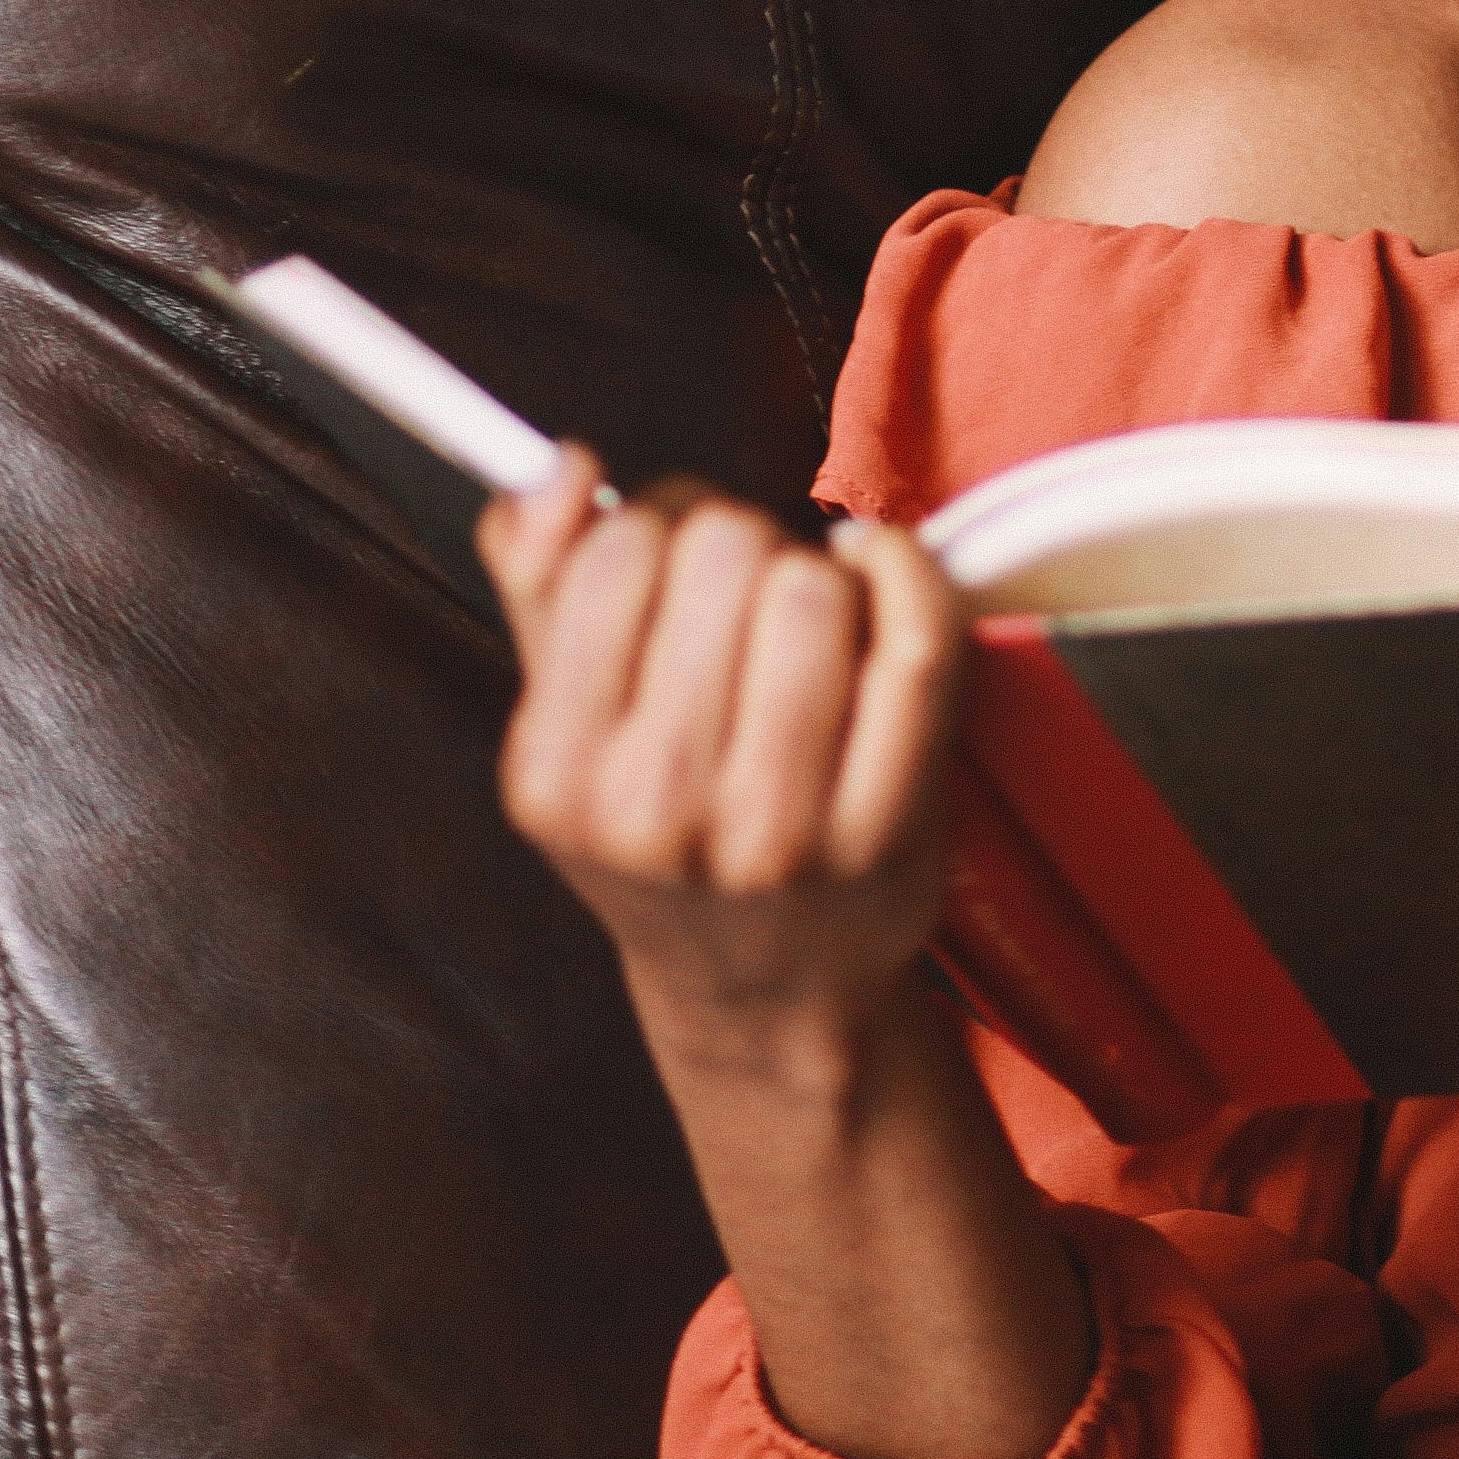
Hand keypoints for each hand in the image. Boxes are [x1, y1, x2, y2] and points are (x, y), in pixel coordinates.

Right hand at [482, 452, 967, 1055]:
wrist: (765, 991)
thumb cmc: (667, 834)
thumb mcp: (570, 727)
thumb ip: (541, 581)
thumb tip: (557, 467)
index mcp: (557, 776)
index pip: (616, 555)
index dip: (651, 522)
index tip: (667, 554)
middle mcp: (657, 809)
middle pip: (723, 552)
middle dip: (737, 542)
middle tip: (739, 599)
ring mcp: (779, 826)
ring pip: (815, 587)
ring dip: (818, 572)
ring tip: (804, 621)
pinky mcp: (888, 824)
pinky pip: (917, 636)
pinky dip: (905, 572)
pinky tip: (878, 579)